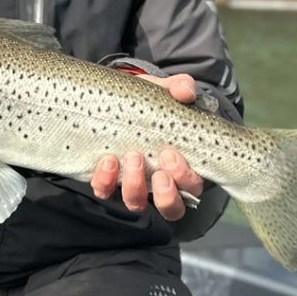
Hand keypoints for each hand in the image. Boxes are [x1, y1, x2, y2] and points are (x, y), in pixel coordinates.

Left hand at [90, 73, 204, 220]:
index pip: (192, 187)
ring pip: (137, 203)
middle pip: (171, 207)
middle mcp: (158, 183)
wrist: (115, 100)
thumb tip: (186, 91)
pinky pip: (104, 191)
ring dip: (135, 186)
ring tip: (131, 158)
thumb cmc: (148, 102)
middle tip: (159, 168)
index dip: (185, 178)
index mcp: (181, 167)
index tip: (172, 154)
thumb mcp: (164, 92)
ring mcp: (132, 184)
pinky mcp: (105, 180)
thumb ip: (179, 87)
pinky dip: (105, 180)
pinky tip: (107, 160)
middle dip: (166, 193)